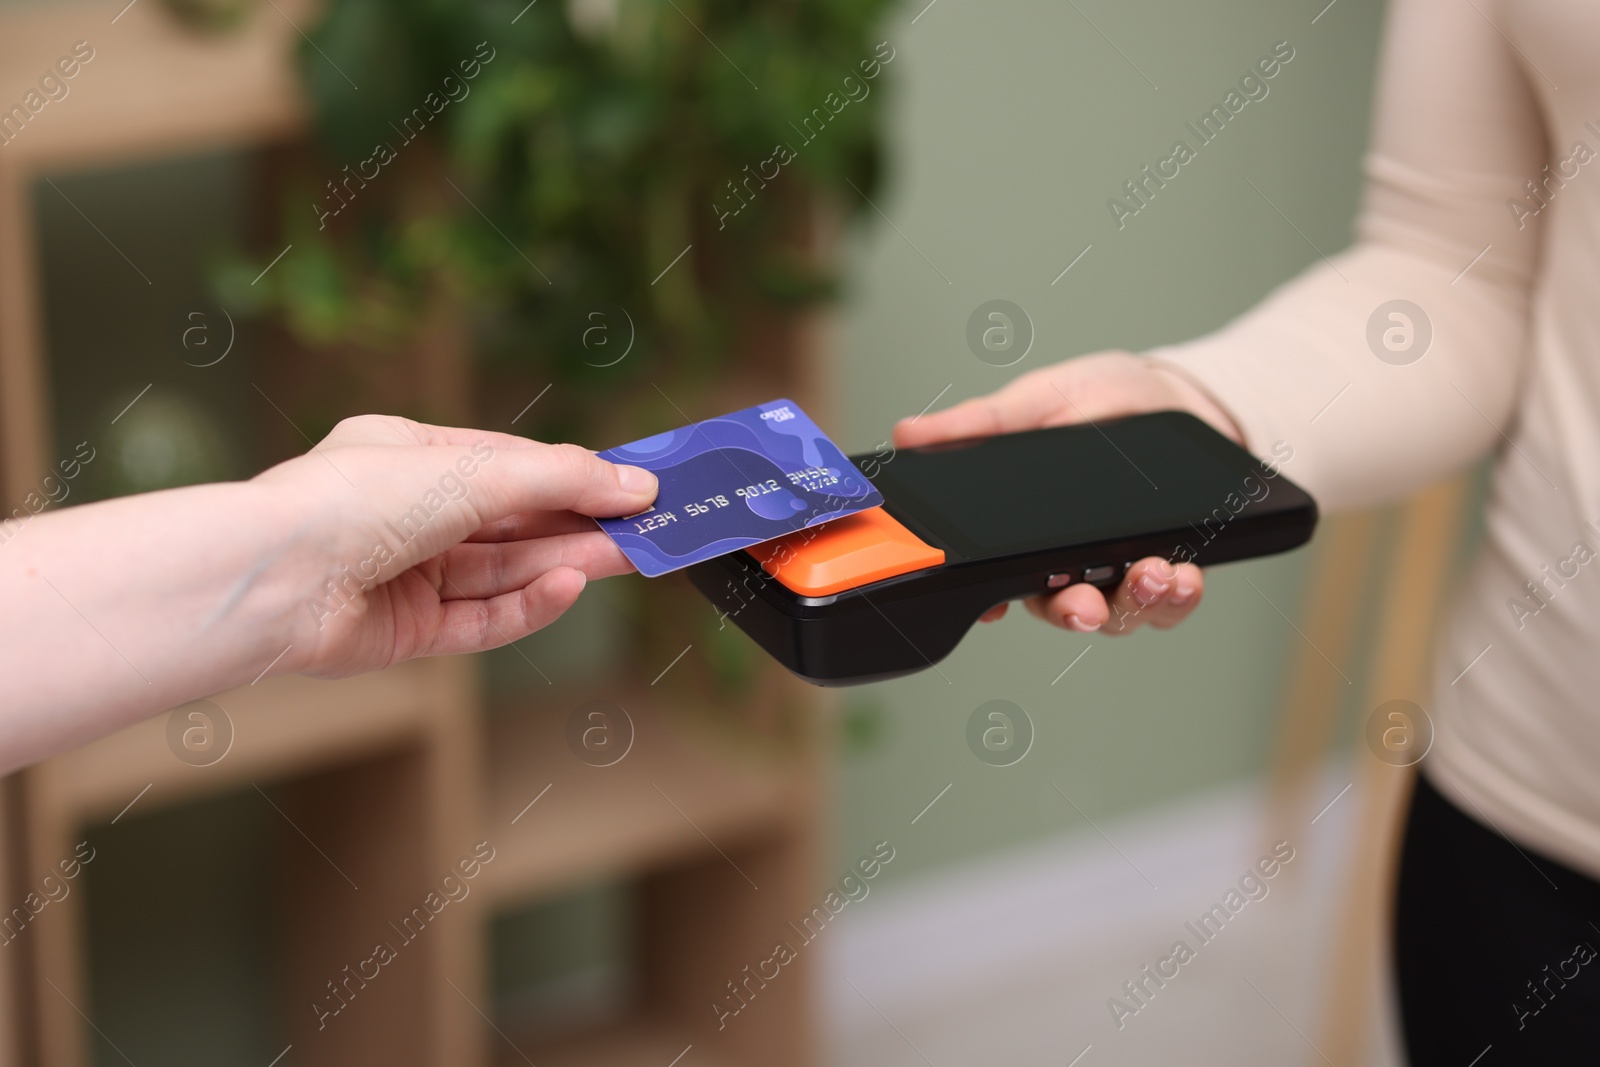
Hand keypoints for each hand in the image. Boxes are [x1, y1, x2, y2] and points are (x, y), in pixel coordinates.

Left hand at [254, 415, 656, 676]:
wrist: (273, 580)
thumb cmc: (351, 502)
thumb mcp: (473, 473)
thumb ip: (559, 480)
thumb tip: (632, 483)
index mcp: (407, 455)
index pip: (509, 464)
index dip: (572, 476)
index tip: (632, 487)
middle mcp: (405, 513)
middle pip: (513, 524)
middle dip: (579, 525)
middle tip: (646, 530)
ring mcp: (405, 575)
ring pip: (503, 572)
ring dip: (565, 564)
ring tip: (627, 558)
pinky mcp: (406, 633)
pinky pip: (481, 620)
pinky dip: (527, 606)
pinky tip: (569, 588)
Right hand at [893, 352, 1242, 635]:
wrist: (1176, 395)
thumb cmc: (1102, 398)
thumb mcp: (1036, 401)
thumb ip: (978, 424)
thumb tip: (907, 433)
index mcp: (1024, 531)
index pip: (999, 579)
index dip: (991, 602)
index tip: (996, 606)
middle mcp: (1067, 560)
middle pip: (1059, 608)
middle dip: (1073, 612)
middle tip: (1084, 603)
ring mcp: (1118, 570)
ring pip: (1116, 615)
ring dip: (1133, 603)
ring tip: (1152, 573)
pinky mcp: (1169, 569)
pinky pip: (1169, 606)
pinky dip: (1177, 599)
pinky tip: (1182, 575)